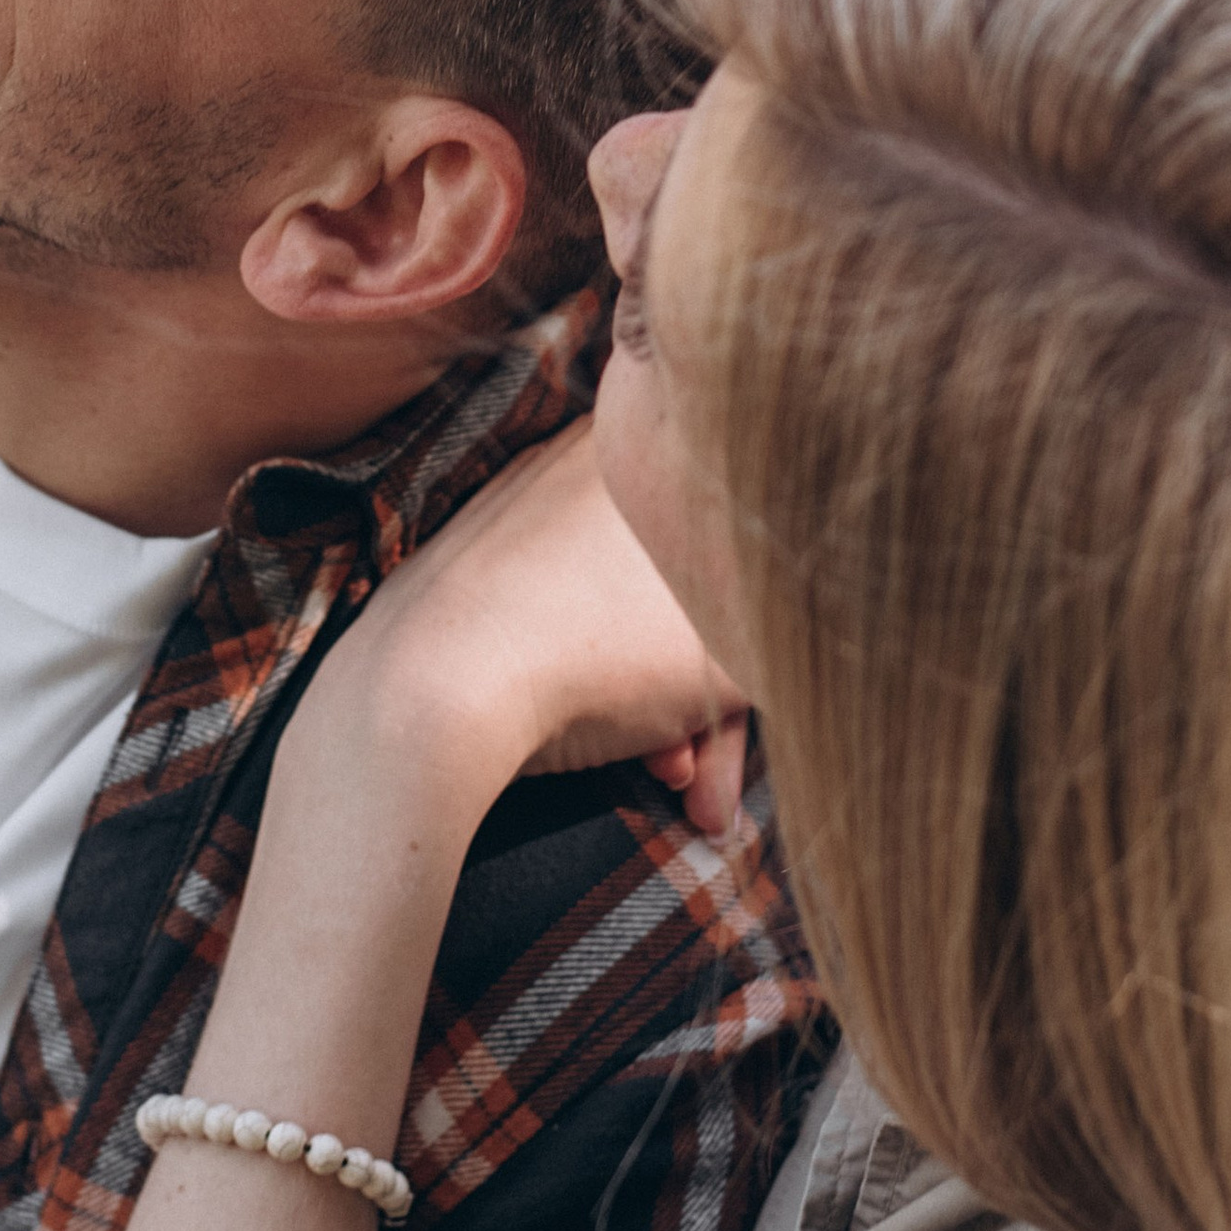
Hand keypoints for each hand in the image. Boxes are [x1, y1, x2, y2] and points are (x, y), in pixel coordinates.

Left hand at [320, 420, 748, 836]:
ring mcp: (520, 511)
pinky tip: (618, 759)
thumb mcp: (738, 645)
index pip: (745, 547)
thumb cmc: (599, 648)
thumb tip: (803, 636)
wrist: (427, 690)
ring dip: (664, 715)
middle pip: (686, 594)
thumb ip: (788, 625)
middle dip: (711, 706)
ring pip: (629, 621)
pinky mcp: (472, 570)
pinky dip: (601, 693)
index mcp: (648, 439)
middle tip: (715, 791)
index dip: (767, 647)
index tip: (768, 720)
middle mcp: (583, 462)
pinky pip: (568, 625)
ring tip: (674, 789)